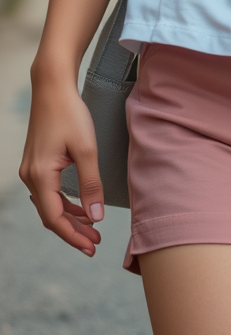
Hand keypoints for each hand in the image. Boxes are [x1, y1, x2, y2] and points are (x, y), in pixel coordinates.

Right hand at [19, 72, 103, 254]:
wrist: (53, 87)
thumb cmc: (70, 113)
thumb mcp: (87, 150)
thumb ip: (91, 185)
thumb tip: (96, 216)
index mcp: (40, 176)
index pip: (54, 218)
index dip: (73, 236)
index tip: (91, 247)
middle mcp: (30, 176)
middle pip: (50, 215)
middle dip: (73, 231)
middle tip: (95, 243)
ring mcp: (30, 170)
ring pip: (49, 205)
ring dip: (70, 218)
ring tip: (92, 228)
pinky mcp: (36, 163)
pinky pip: (48, 192)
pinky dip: (64, 203)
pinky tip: (81, 207)